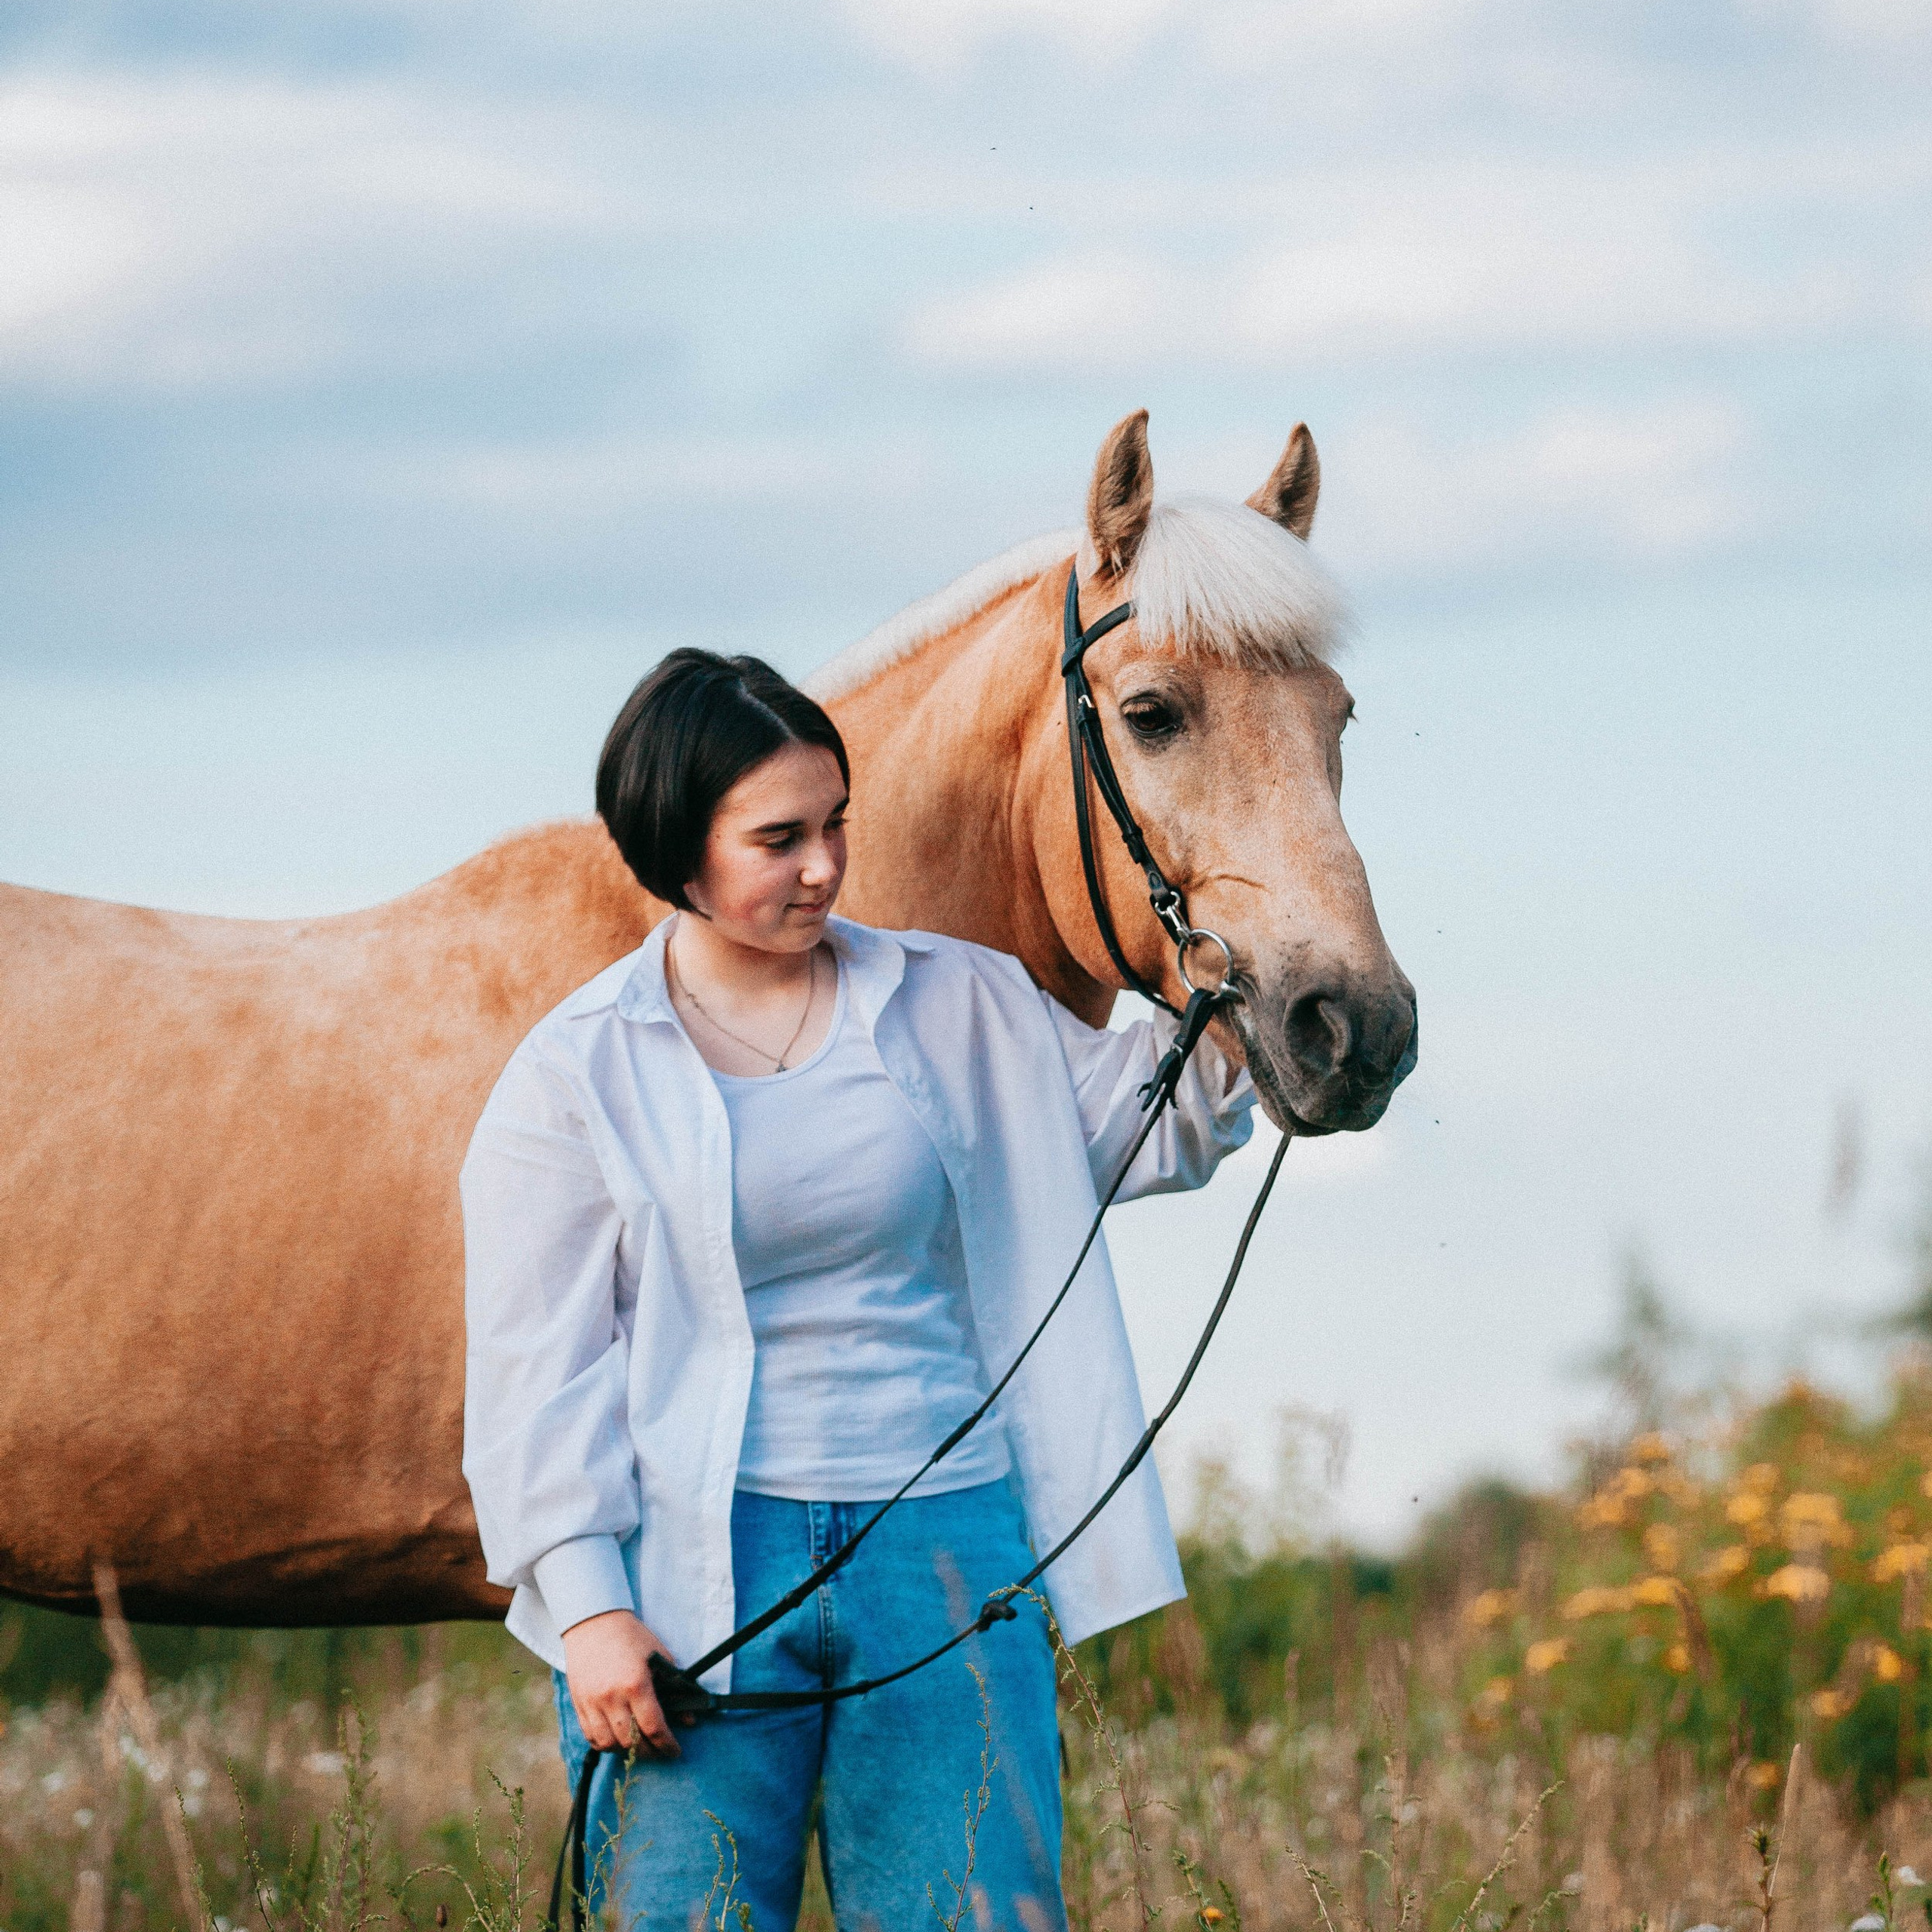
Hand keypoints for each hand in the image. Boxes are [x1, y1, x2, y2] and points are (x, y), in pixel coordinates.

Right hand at [561, 1609, 685, 1757]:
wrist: (593, 1622)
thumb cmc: (630, 1637)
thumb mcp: (658, 1657)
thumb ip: (674, 1688)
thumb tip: (688, 1718)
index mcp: (636, 1684)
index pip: (654, 1727)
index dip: (667, 1745)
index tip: (675, 1751)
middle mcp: (612, 1697)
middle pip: (632, 1741)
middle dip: (650, 1752)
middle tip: (660, 1750)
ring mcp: (592, 1703)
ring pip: (609, 1744)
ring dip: (627, 1751)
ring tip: (639, 1746)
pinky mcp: (579, 1705)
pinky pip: (591, 1737)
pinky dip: (605, 1744)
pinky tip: (617, 1740)